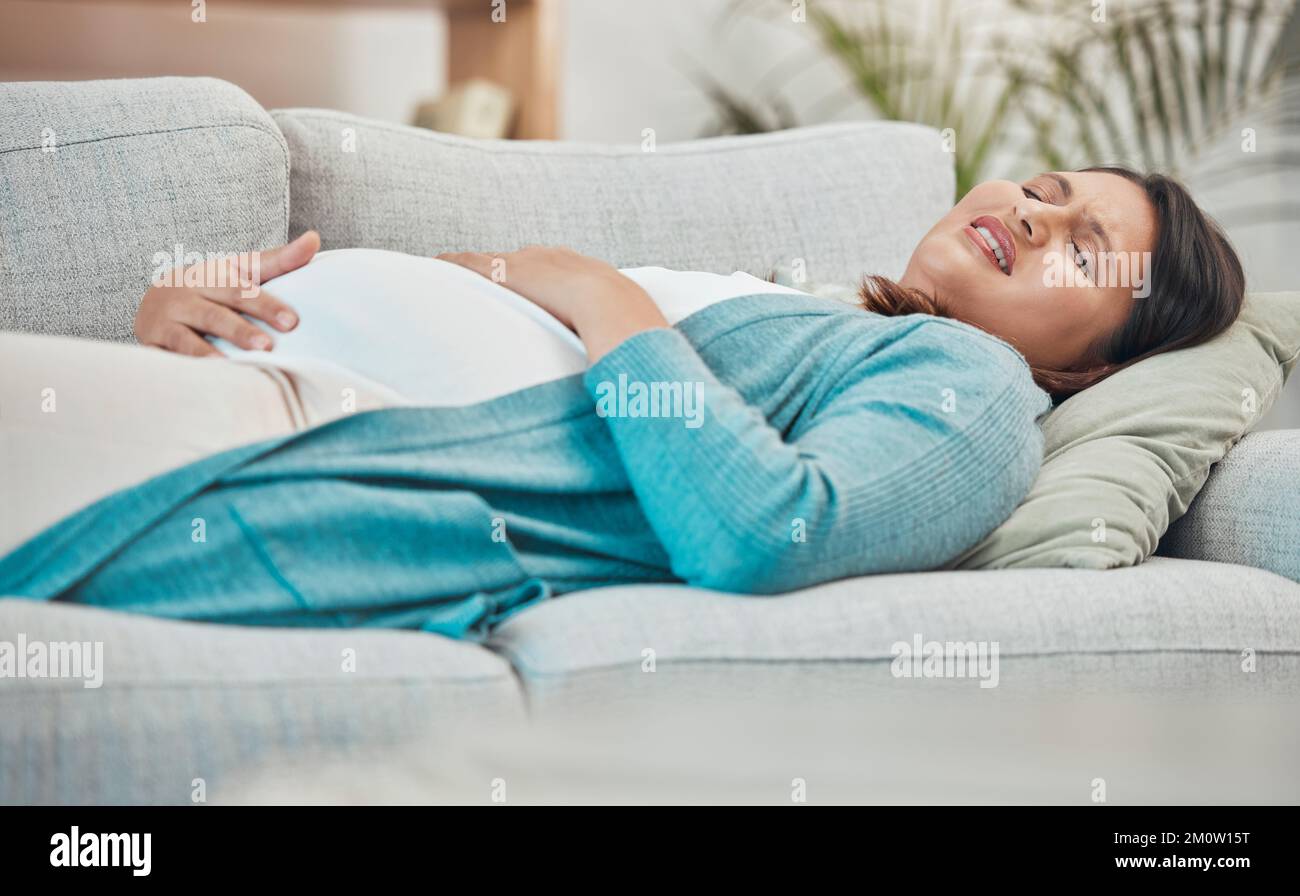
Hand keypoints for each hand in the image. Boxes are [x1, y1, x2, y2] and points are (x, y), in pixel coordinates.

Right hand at [134, 231, 319, 356]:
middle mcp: (185, 295)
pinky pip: (168, 357)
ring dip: (209, 353)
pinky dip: (183, 367)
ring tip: (230, 366)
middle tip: (267, 347)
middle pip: (216, 315)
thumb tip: (314, 238)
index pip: (241, 290)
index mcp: (211, 276)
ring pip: (188, 338)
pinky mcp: (152, 343)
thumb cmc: (213, 288)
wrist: (154, 302)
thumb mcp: (241, 271)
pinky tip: (201, 379)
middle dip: (241, 331)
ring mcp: (165, 320)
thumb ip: (279, 260)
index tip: (293, 322)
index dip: (266, 305)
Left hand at [436, 245, 667, 361]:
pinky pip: (472, 263)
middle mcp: (560, 260)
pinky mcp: (509, 272)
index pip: (558, 272)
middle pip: (523, 261)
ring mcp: (534, 263)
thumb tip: (626, 387)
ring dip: (474, 267)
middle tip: (485, 280)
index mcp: (591, 273)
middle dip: (505, 269)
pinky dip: (453, 266)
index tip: (530, 292)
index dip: (541, 282)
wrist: (618, 311)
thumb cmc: (632, 335)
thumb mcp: (628, 338)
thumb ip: (617, 350)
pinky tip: (435, 267)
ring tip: (450, 272)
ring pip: (495, 260)